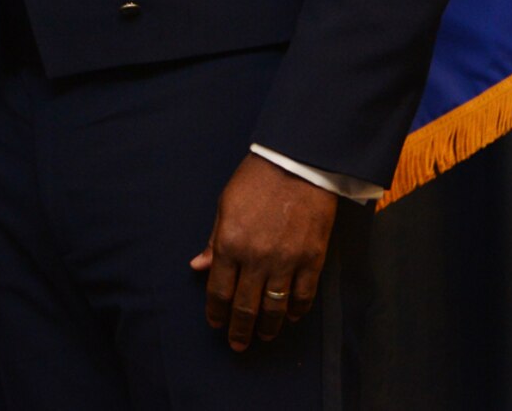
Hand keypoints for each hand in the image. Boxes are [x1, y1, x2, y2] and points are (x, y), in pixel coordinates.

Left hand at [191, 153, 337, 350]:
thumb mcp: (225, 207)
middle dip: (239, 329)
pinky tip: (292, 319)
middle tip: (237, 345)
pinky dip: (297, 312)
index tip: (215, 324)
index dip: (216, 311)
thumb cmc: (255, 182)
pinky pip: (304, 296)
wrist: (297, 166)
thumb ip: (214, 241)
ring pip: (276, 308)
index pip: (219, 290)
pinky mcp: (312, 260)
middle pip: (246, 306)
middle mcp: (256, 258)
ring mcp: (286, 262)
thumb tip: (198, 266)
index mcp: (230, 243)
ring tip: (263, 337)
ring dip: (268, 327)